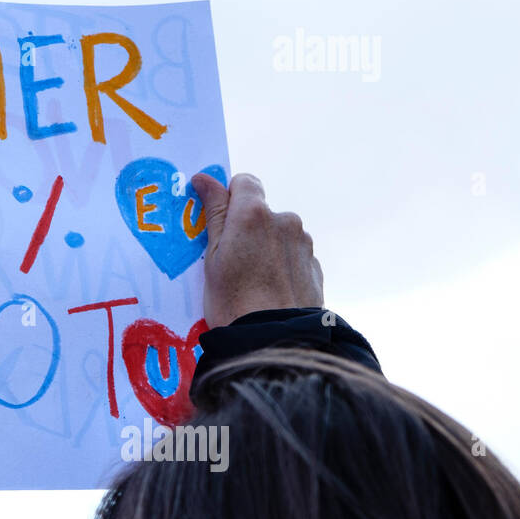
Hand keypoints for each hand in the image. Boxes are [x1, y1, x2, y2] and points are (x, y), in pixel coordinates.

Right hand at [190, 172, 323, 328]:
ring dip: (265, 248)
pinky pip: (292, 256)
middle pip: (261, 212)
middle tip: (230, 261)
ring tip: (251, 282)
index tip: (218, 219)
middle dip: (246, 228)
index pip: (244, 182)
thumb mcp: (211, 255)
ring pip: (278, 235)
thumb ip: (213, 212)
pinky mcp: (315, 266)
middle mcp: (284, 220)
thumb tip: (204, 178)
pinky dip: (280, 266)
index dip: (229, 197)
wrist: (273, 340)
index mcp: (254, 213)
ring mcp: (303, 243)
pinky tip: (269, 290)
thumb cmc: (232, 299)